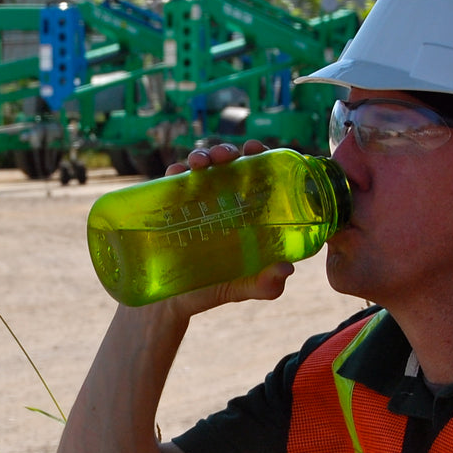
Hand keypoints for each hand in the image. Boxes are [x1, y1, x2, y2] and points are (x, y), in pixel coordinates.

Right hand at [156, 140, 293, 315]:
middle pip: (225, 165)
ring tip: (200, 163)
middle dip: (226, 150)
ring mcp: (192, 202)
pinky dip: (174, 172)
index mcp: (243, 212)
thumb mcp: (241, 288)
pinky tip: (177, 172)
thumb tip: (286, 269)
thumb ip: (264, 284)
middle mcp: (218, 201)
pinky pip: (170, 183)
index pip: (254, 174)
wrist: (166, 304)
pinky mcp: (168, 208)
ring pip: (198, 168)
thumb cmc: (209, 291)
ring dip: (200, 156)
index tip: (256, 148)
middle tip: (227, 156)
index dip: (257, 155)